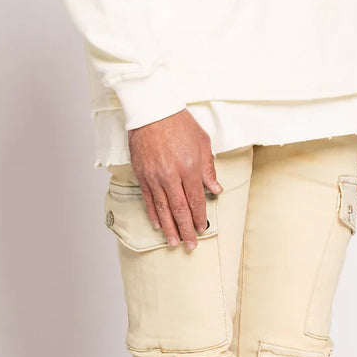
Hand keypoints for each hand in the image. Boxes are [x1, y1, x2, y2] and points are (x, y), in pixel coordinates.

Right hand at [128, 109, 221, 249]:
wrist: (152, 111)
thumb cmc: (179, 123)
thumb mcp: (202, 142)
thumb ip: (208, 169)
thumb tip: (215, 190)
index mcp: (189, 168)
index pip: (196, 200)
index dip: (200, 217)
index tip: (203, 228)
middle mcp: (171, 176)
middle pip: (180, 210)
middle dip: (186, 230)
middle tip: (190, 245)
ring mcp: (154, 177)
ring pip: (163, 209)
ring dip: (170, 228)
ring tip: (174, 242)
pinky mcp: (142, 175)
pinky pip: (149, 200)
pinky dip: (154, 214)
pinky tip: (159, 225)